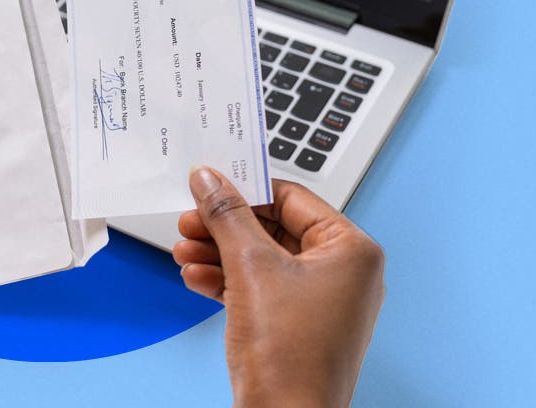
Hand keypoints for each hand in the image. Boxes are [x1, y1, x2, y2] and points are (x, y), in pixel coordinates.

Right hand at [175, 169, 384, 407]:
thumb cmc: (290, 355)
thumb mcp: (251, 267)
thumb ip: (227, 215)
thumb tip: (210, 180)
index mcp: (351, 250)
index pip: (292, 198)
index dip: (246, 189)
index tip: (209, 184)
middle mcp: (344, 274)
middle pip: (274, 228)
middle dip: (225, 227)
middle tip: (190, 220)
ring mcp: (321, 303)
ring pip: (262, 260)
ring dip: (219, 253)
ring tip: (184, 251)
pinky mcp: (298, 326)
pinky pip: (261, 288)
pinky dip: (228, 281)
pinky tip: (197, 277)